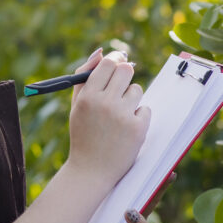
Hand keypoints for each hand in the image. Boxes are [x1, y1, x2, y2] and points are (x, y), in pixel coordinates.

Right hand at [65, 48, 151, 184]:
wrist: (90, 170)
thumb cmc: (83, 134)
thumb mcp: (77, 105)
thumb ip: (84, 76)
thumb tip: (102, 52)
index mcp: (87, 96)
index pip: (108, 63)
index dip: (116, 60)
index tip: (119, 62)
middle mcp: (104, 103)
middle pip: (126, 70)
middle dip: (126, 74)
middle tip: (123, 84)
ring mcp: (122, 116)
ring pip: (137, 90)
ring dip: (131, 98)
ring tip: (120, 116)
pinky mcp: (137, 129)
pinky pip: (145, 109)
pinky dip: (138, 117)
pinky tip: (126, 130)